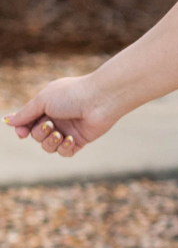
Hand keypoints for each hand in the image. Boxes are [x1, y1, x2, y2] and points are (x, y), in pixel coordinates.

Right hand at [3, 69, 123, 156]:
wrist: (100, 100)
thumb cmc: (71, 95)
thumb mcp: (43, 101)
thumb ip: (26, 113)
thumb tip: (8, 121)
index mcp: (46, 106)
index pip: (28, 122)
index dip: (23, 129)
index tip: (21, 134)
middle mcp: (56, 118)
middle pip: (37, 135)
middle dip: (39, 133)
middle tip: (50, 124)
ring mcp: (67, 130)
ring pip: (49, 146)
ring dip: (50, 142)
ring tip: (59, 133)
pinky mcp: (80, 140)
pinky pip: (65, 152)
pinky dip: (64, 148)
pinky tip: (70, 139)